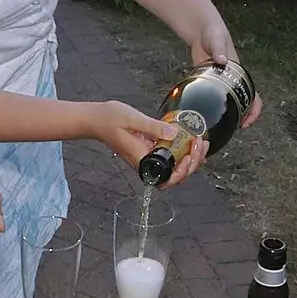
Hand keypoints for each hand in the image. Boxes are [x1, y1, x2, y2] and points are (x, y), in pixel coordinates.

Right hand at [90, 100, 209, 188]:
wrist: (97, 120)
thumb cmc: (110, 119)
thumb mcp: (133, 119)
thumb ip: (153, 127)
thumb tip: (174, 134)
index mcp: (141, 159)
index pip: (166, 178)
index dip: (181, 172)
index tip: (188, 154)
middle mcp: (146, 163)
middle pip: (174, 177)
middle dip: (192, 164)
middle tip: (198, 144)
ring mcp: (148, 158)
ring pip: (174, 169)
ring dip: (191, 159)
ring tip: (199, 143)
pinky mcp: (150, 152)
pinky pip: (170, 159)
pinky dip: (183, 153)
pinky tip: (191, 142)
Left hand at [190, 24, 262, 129]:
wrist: (201, 31)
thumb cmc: (213, 34)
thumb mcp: (216, 40)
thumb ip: (218, 49)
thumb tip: (221, 60)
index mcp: (238, 74)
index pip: (253, 94)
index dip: (254, 108)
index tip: (249, 119)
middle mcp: (231, 81)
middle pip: (242, 104)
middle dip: (243, 117)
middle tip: (235, 128)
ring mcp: (219, 83)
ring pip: (228, 104)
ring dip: (228, 115)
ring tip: (220, 126)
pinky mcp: (207, 82)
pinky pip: (213, 99)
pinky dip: (212, 108)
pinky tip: (205, 116)